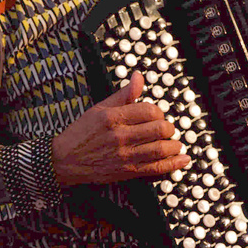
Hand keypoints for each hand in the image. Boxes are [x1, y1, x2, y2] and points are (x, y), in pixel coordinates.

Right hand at [50, 71, 189, 185]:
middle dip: (169, 128)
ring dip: (174, 145)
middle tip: (166, 129)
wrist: (64, 160)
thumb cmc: (82, 133)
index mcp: (114, 117)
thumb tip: (138, 77)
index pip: (149, 110)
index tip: (157, 116)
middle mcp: (120, 136)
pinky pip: (156, 168)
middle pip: (159, 129)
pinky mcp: (127, 171)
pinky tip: (182, 160)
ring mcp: (125, 155)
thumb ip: (123, 94)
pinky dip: (173, 164)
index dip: (158, 112)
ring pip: (161, 149)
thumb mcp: (100, 108)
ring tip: (174, 143)